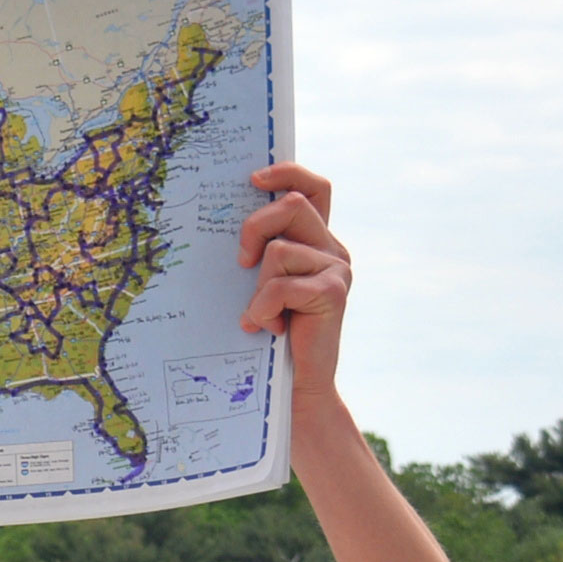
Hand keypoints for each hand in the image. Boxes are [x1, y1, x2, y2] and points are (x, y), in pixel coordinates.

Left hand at [237, 163, 350, 424]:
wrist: (295, 389)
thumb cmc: (269, 337)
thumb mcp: (260, 286)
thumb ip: (259, 254)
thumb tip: (226, 218)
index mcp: (316, 241)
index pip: (313, 188)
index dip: (288, 172)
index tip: (254, 177)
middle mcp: (331, 249)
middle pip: (293, 204)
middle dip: (255, 225)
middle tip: (239, 262)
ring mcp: (336, 269)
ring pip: (279, 249)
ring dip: (258, 286)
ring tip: (261, 315)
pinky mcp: (333, 292)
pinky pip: (281, 284)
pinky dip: (262, 308)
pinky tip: (266, 329)